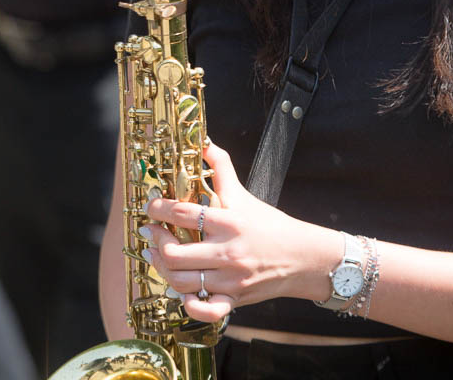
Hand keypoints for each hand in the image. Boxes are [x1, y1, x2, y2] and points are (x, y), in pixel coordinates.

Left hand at [140, 143, 330, 323]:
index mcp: (228, 222)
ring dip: (163, 269)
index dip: (158, 208)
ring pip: (182, 282)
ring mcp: (230, 280)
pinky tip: (181, 290)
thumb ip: (221, 168)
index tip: (150, 206)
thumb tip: (204, 142)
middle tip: (151, 231)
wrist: (302, 258)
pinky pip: (206, 311)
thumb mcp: (243, 194)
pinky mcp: (235, 300)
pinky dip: (189, 304)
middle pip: (175, 253)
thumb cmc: (269, 224)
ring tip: (157, 255)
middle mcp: (228, 252)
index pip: (182, 213)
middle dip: (156, 241)